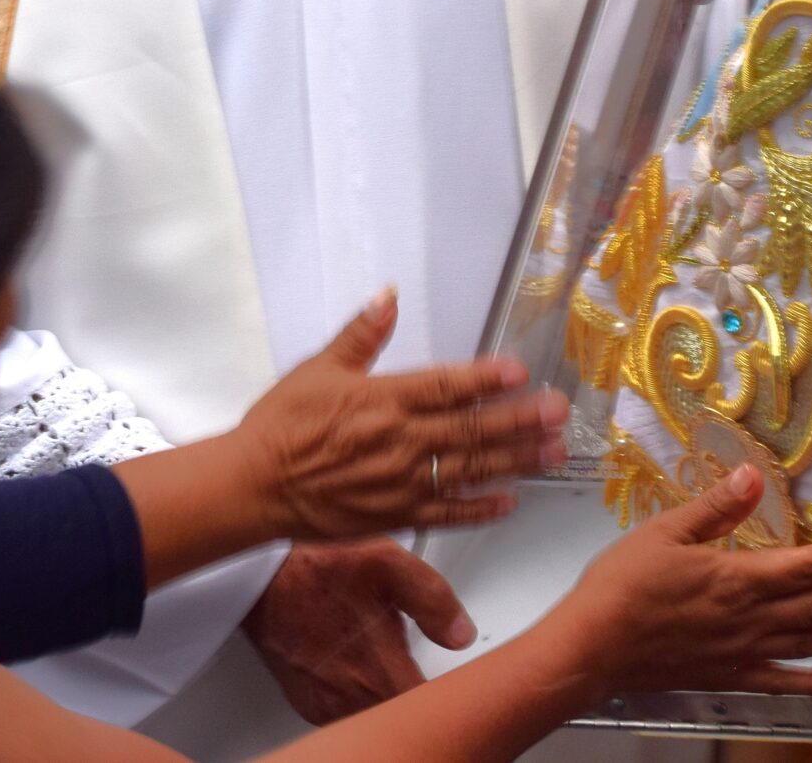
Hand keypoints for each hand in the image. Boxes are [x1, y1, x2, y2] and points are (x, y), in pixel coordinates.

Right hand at [230, 290, 566, 540]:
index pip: (446, 386)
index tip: (520, 371)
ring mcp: (401, 483)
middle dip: (520, 419)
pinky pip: (447, 513)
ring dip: (515, 459)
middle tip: (558, 411)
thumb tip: (388, 295)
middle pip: (471, 428)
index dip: (486, 378)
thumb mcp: (318, 369)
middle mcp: (400, 442)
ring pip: (470, 469)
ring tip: (553, 450)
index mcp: (383, 400)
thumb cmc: (282, 426)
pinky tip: (509, 500)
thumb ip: (361, 334)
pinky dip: (480, 508)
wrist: (254, 486)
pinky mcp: (395, 516)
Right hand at [245, 539, 473, 724]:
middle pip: (406, 715)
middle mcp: (352, 699)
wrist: (259, 578)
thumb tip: (460, 632)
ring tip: (389, 658)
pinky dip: (361, 694)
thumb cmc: (316, 568)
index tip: (460, 680)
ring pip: (378, 714)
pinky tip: (362, 664)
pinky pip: (349, 712)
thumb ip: (432, 598)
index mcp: (379, 671)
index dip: (451, 696)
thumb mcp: (385, 562)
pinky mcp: (310, 706)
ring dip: (390, 693)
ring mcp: (327, 707)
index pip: (432, 709)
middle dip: (421, 692)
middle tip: (424, 662)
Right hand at [532, 464, 811, 701]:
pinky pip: (784, 681)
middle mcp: (751, 618)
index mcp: (737, 577)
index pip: (806, 564)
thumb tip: (751, 473)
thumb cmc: (622, 586)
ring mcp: (744, 651)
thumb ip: (714, 506)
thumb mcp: (664, 531)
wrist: (593, 648)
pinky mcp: (731, 676)